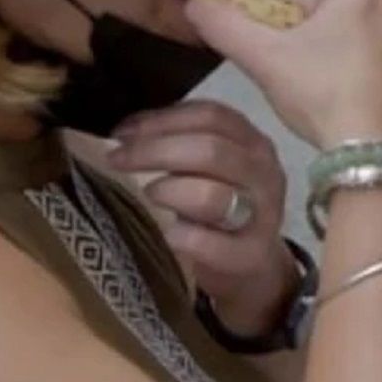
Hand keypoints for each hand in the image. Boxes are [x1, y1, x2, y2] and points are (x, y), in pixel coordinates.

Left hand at [111, 101, 296, 336]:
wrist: (255, 265)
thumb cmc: (222, 205)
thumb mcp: (213, 165)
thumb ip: (184, 142)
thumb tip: (126, 130)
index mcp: (253, 143)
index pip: (211, 116)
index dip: (161, 120)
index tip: (123, 132)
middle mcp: (265, 173)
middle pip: (209, 150)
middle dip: (153, 151)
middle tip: (116, 160)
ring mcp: (263, 215)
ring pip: (211, 195)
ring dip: (169, 191)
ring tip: (149, 195)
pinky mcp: (250, 254)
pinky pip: (206, 243)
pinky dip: (179, 236)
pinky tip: (167, 234)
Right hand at [183, 0, 381, 155]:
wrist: (378, 158)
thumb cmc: (325, 94)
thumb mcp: (265, 59)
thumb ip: (226, 27)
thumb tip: (194, 4)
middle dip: (329, 1)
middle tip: (295, 31)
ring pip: (378, 22)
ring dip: (343, 31)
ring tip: (309, 65)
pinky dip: (361, 59)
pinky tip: (334, 92)